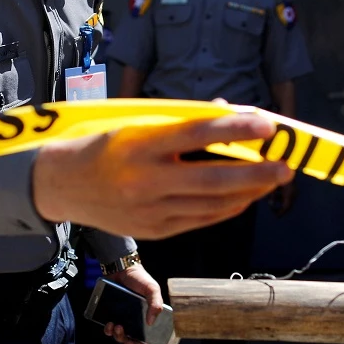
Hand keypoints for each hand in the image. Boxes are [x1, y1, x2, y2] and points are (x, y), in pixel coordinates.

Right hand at [33, 112, 293, 238]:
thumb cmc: (100, 144)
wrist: (58, 184)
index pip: (197, 134)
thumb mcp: (133, 122)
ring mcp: (149, 210)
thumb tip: (227, 113)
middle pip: (213, 178)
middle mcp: (145, 180)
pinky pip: (201, 219)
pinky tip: (245, 198)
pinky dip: (228, 209)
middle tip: (285, 166)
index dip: (236, 130)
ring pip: (213, 204)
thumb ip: (179, 119)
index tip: (267, 125)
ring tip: (272, 179)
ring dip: (249, 192)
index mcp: (139, 144)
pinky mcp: (154, 230)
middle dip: (257, 173)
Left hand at [102, 264, 161, 343]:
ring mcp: (124, 320)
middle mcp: (137, 322)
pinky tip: (109, 324)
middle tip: (129, 341)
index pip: (153, 340)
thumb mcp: (153, 289)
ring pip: (122, 337)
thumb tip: (151, 322)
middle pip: (135, 342)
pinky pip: (110, 329)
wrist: (120, 268)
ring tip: (117, 327)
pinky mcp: (112, 315)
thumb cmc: (140, 279)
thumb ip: (155, 304)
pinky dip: (109, 330)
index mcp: (150, 318)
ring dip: (119, 337)